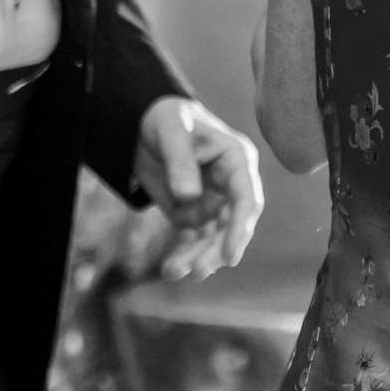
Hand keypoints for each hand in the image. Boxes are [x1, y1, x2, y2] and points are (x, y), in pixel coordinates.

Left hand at [134, 96, 264, 279]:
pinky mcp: (193, 213)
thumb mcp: (170, 131)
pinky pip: (193, 240)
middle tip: (198, 271)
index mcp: (236, 160)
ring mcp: (213, 201)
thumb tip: (188, 196)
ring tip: (174, 271)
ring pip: (212, 238)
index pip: (247, 199)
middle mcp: (230, 185)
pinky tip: (171, 269)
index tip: (230, 256)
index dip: (240, 228)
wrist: (142, 124)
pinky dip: (183, 255)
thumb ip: (180, 161)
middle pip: (232, 225)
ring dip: (198, 257)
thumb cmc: (165, 119)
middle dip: (216, 251)